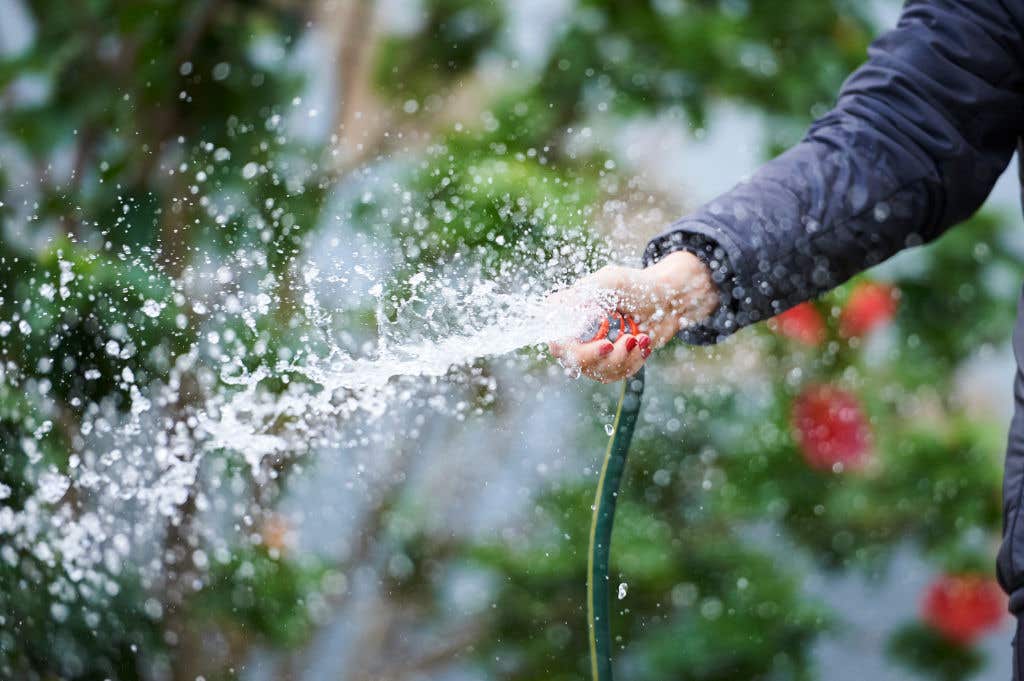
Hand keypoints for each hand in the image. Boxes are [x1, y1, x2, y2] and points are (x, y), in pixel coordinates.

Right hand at [548, 251, 718, 381]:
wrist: (667, 301)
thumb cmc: (637, 286)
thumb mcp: (610, 282)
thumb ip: (581, 293)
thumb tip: (553, 307)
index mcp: (569, 314)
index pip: (556, 340)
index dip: (572, 348)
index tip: (604, 343)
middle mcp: (576, 335)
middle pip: (575, 361)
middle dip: (605, 356)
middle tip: (629, 340)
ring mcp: (592, 352)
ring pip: (597, 370)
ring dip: (625, 356)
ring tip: (641, 337)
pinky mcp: (609, 364)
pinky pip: (615, 374)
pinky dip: (633, 361)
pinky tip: (643, 343)